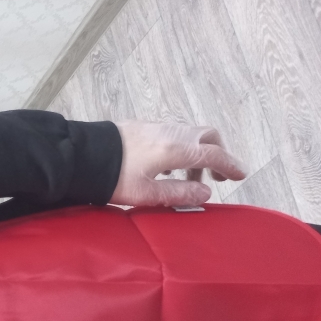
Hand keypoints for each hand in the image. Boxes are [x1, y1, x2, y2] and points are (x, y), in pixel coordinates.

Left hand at [110, 121, 247, 207]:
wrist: (80, 156)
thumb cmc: (111, 178)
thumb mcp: (146, 194)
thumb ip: (178, 193)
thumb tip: (207, 193)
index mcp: (175, 149)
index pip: (213, 154)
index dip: (229, 165)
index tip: (240, 175)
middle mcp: (170, 132)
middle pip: (207, 136)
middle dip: (217, 154)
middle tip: (215, 176)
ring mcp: (157, 126)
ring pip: (190, 134)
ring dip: (197, 153)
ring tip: (189, 178)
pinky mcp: (143, 126)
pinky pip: (174, 133)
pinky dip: (181, 147)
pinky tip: (169, 166)